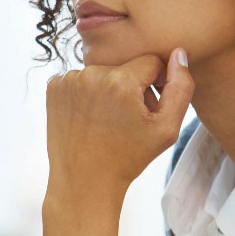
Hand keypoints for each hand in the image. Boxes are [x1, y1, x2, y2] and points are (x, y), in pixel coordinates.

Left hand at [43, 48, 194, 214]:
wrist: (84, 181)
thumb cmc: (128, 158)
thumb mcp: (166, 129)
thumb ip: (181, 88)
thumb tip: (179, 54)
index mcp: (120, 80)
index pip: (151, 61)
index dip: (156, 84)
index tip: (148, 108)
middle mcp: (91, 73)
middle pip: (125, 66)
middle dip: (132, 86)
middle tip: (128, 119)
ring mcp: (68, 80)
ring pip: (102, 72)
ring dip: (109, 89)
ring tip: (108, 120)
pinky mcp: (53, 87)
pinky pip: (81, 79)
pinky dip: (87, 93)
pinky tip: (89, 118)